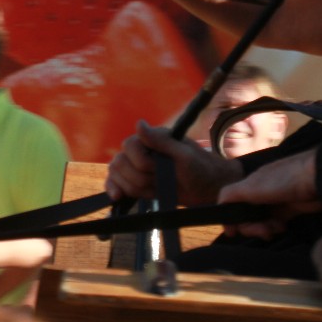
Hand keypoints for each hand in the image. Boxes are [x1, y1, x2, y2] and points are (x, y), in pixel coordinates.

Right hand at [106, 120, 242, 205]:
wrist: (207, 190)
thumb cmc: (200, 168)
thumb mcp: (183, 154)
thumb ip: (160, 140)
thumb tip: (139, 124)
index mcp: (151, 139)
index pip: (129, 146)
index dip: (141, 162)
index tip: (157, 169)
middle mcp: (140, 151)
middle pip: (120, 163)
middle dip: (139, 178)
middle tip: (159, 182)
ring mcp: (136, 167)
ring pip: (117, 176)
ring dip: (135, 188)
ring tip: (156, 189)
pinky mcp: (135, 183)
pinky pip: (115, 184)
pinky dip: (114, 190)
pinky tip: (118, 197)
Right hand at [216, 150, 321, 239]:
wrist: (317, 178)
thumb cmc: (283, 181)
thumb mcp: (251, 186)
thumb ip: (231, 195)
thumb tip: (218, 205)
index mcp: (249, 184)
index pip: (232, 203)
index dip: (230, 218)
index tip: (232, 232)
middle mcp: (260, 192)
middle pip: (246, 215)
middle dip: (251, 227)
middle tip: (262, 231)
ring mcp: (275, 201)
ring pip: (261, 220)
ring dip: (264, 228)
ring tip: (276, 229)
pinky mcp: (289, 209)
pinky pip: (275, 222)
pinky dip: (276, 228)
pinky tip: (283, 227)